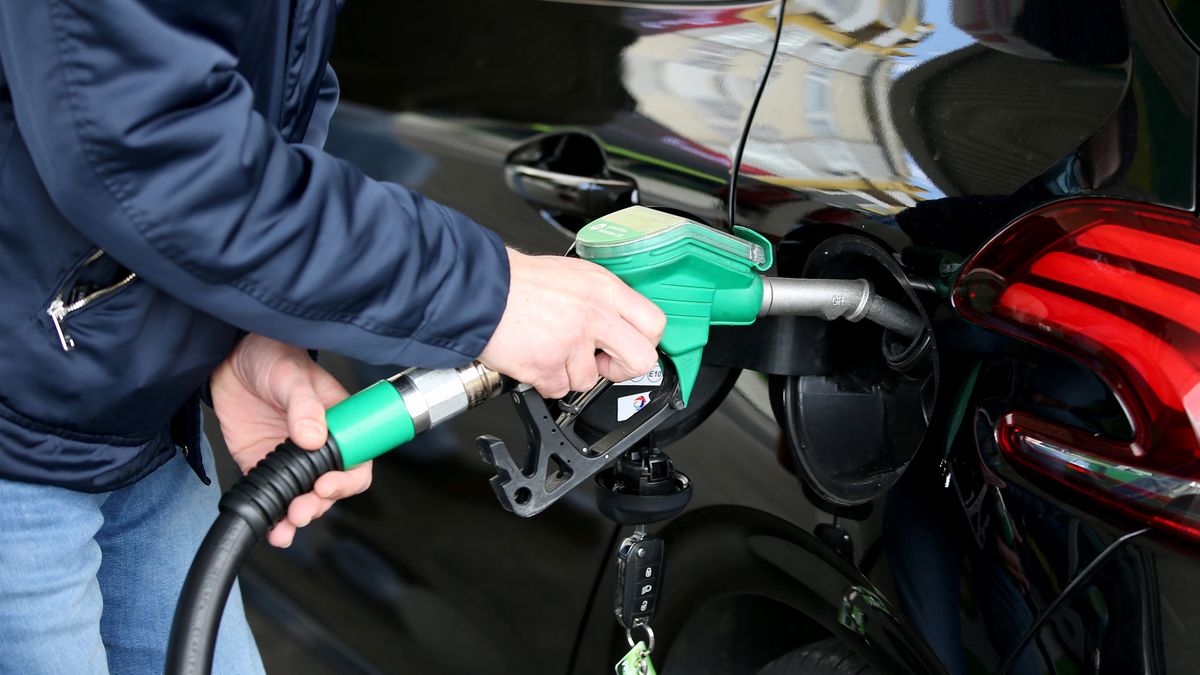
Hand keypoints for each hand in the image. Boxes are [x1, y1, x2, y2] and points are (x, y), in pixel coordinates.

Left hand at [209, 334, 371, 547]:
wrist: (229, 357)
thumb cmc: (272, 354)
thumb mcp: (290, 374)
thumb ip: (303, 405)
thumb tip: (313, 437)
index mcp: (339, 421)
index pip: (358, 459)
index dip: (348, 478)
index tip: (326, 483)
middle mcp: (320, 444)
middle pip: (333, 486)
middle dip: (321, 502)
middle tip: (303, 508)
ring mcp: (291, 457)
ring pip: (304, 497)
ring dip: (299, 516)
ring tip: (287, 525)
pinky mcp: (262, 465)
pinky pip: (271, 496)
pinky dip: (271, 517)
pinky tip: (271, 530)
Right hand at [479, 248, 665, 398]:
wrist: (479, 289)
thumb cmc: (518, 282)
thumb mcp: (574, 275)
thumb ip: (600, 299)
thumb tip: (617, 322)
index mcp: (604, 289)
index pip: (654, 323)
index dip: (644, 341)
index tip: (628, 345)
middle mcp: (595, 314)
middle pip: (641, 359)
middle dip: (621, 369)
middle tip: (602, 363)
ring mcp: (572, 342)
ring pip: (590, 380)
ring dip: (568, 373)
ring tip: (549, 349)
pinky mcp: (548, 366)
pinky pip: (558, 389)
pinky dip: (544, 380)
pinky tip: (534, 357)